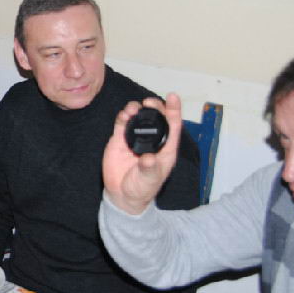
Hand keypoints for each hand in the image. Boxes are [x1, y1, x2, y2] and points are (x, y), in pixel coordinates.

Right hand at [102, 93, 183, 214]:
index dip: (174, 110)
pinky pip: (122, 124)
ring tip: (133, 108)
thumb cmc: (141, 189)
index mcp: (165, 148)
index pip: (172, 126)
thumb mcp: (149, 180)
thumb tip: (148, 158)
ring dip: (137, 109)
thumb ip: (149, 169)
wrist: (122, 195)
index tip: (173, 97)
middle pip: (155, 118)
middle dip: (154, 107)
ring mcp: (134, 139)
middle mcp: (151, 141)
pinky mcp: (119, 140)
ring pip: (138, 118)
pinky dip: (123, 117)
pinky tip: (124, 114)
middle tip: (149, 103)